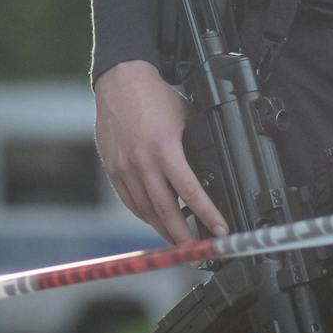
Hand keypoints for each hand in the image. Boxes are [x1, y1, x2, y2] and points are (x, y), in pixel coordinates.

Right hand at [94, 60, 228, 244]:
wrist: (120, 80)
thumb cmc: (154, 95)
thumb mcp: (184, 117)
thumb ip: (192, 145)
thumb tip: (209, 170)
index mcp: (164, 149)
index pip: (190, 192)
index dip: (207, 215)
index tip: (220, 231)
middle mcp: (142, 162)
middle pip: (165, 211)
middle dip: (184, 236)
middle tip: (197, 252)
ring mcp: (124, 167)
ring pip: (146, 210)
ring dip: (164, 229)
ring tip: (178, 241)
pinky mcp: (112, 168)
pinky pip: (129, 200)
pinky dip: (144, 214)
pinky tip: (155, 220)